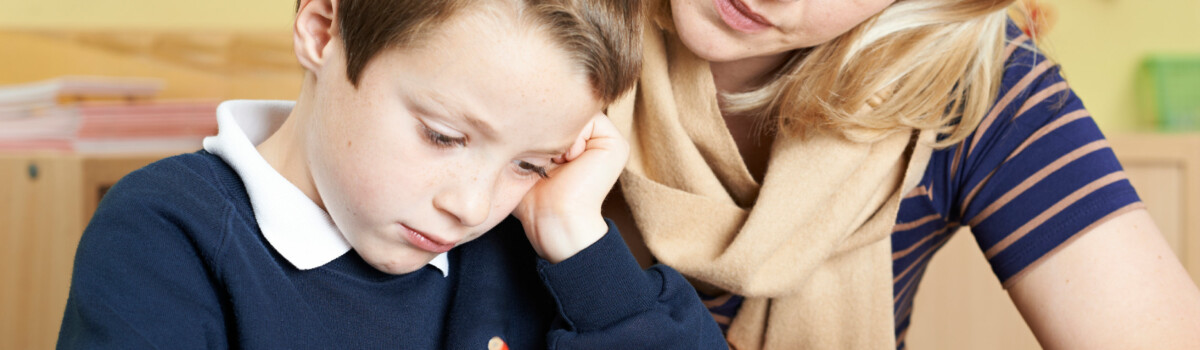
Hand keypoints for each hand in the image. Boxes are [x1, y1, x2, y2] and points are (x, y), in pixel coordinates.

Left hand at [513, 113, 628, 262]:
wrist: (552, 220)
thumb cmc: (533, 197)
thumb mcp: (526, 155)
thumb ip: (528, 128)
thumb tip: (513, 103)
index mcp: (577, 140)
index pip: (555, 111)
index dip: (539, 124)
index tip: (533, 153)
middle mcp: (595, 137)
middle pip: (566, 108)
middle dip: (549, 126)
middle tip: (545, 156)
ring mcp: (608, 139)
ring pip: (577, 111)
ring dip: (561, 133)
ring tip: (557, 160)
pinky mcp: (616, 143)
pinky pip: (590, 118)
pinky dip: (573, 136)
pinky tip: (568, 160)